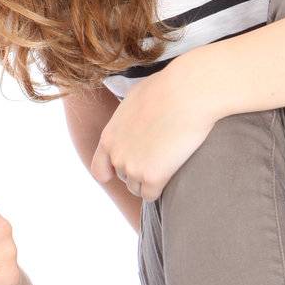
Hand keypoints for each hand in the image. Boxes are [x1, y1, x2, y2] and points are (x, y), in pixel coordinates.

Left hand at [90, 56, 218, 199]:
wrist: (185, 93)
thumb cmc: (165, 89)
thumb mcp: (134, 99)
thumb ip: (128, 117)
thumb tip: (135, 116)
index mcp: (109, 136)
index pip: (99, 169)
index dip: (113, 171)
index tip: (129, 166)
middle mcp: (116, 155)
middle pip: (124, 178)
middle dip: (138, 171)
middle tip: (159, 156)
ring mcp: (133, 168)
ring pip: (137, 189)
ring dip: (149, 181)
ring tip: (167, 163)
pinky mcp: (152, 177)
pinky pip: (151, 195)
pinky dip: (160, 189)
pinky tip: (171, 174)